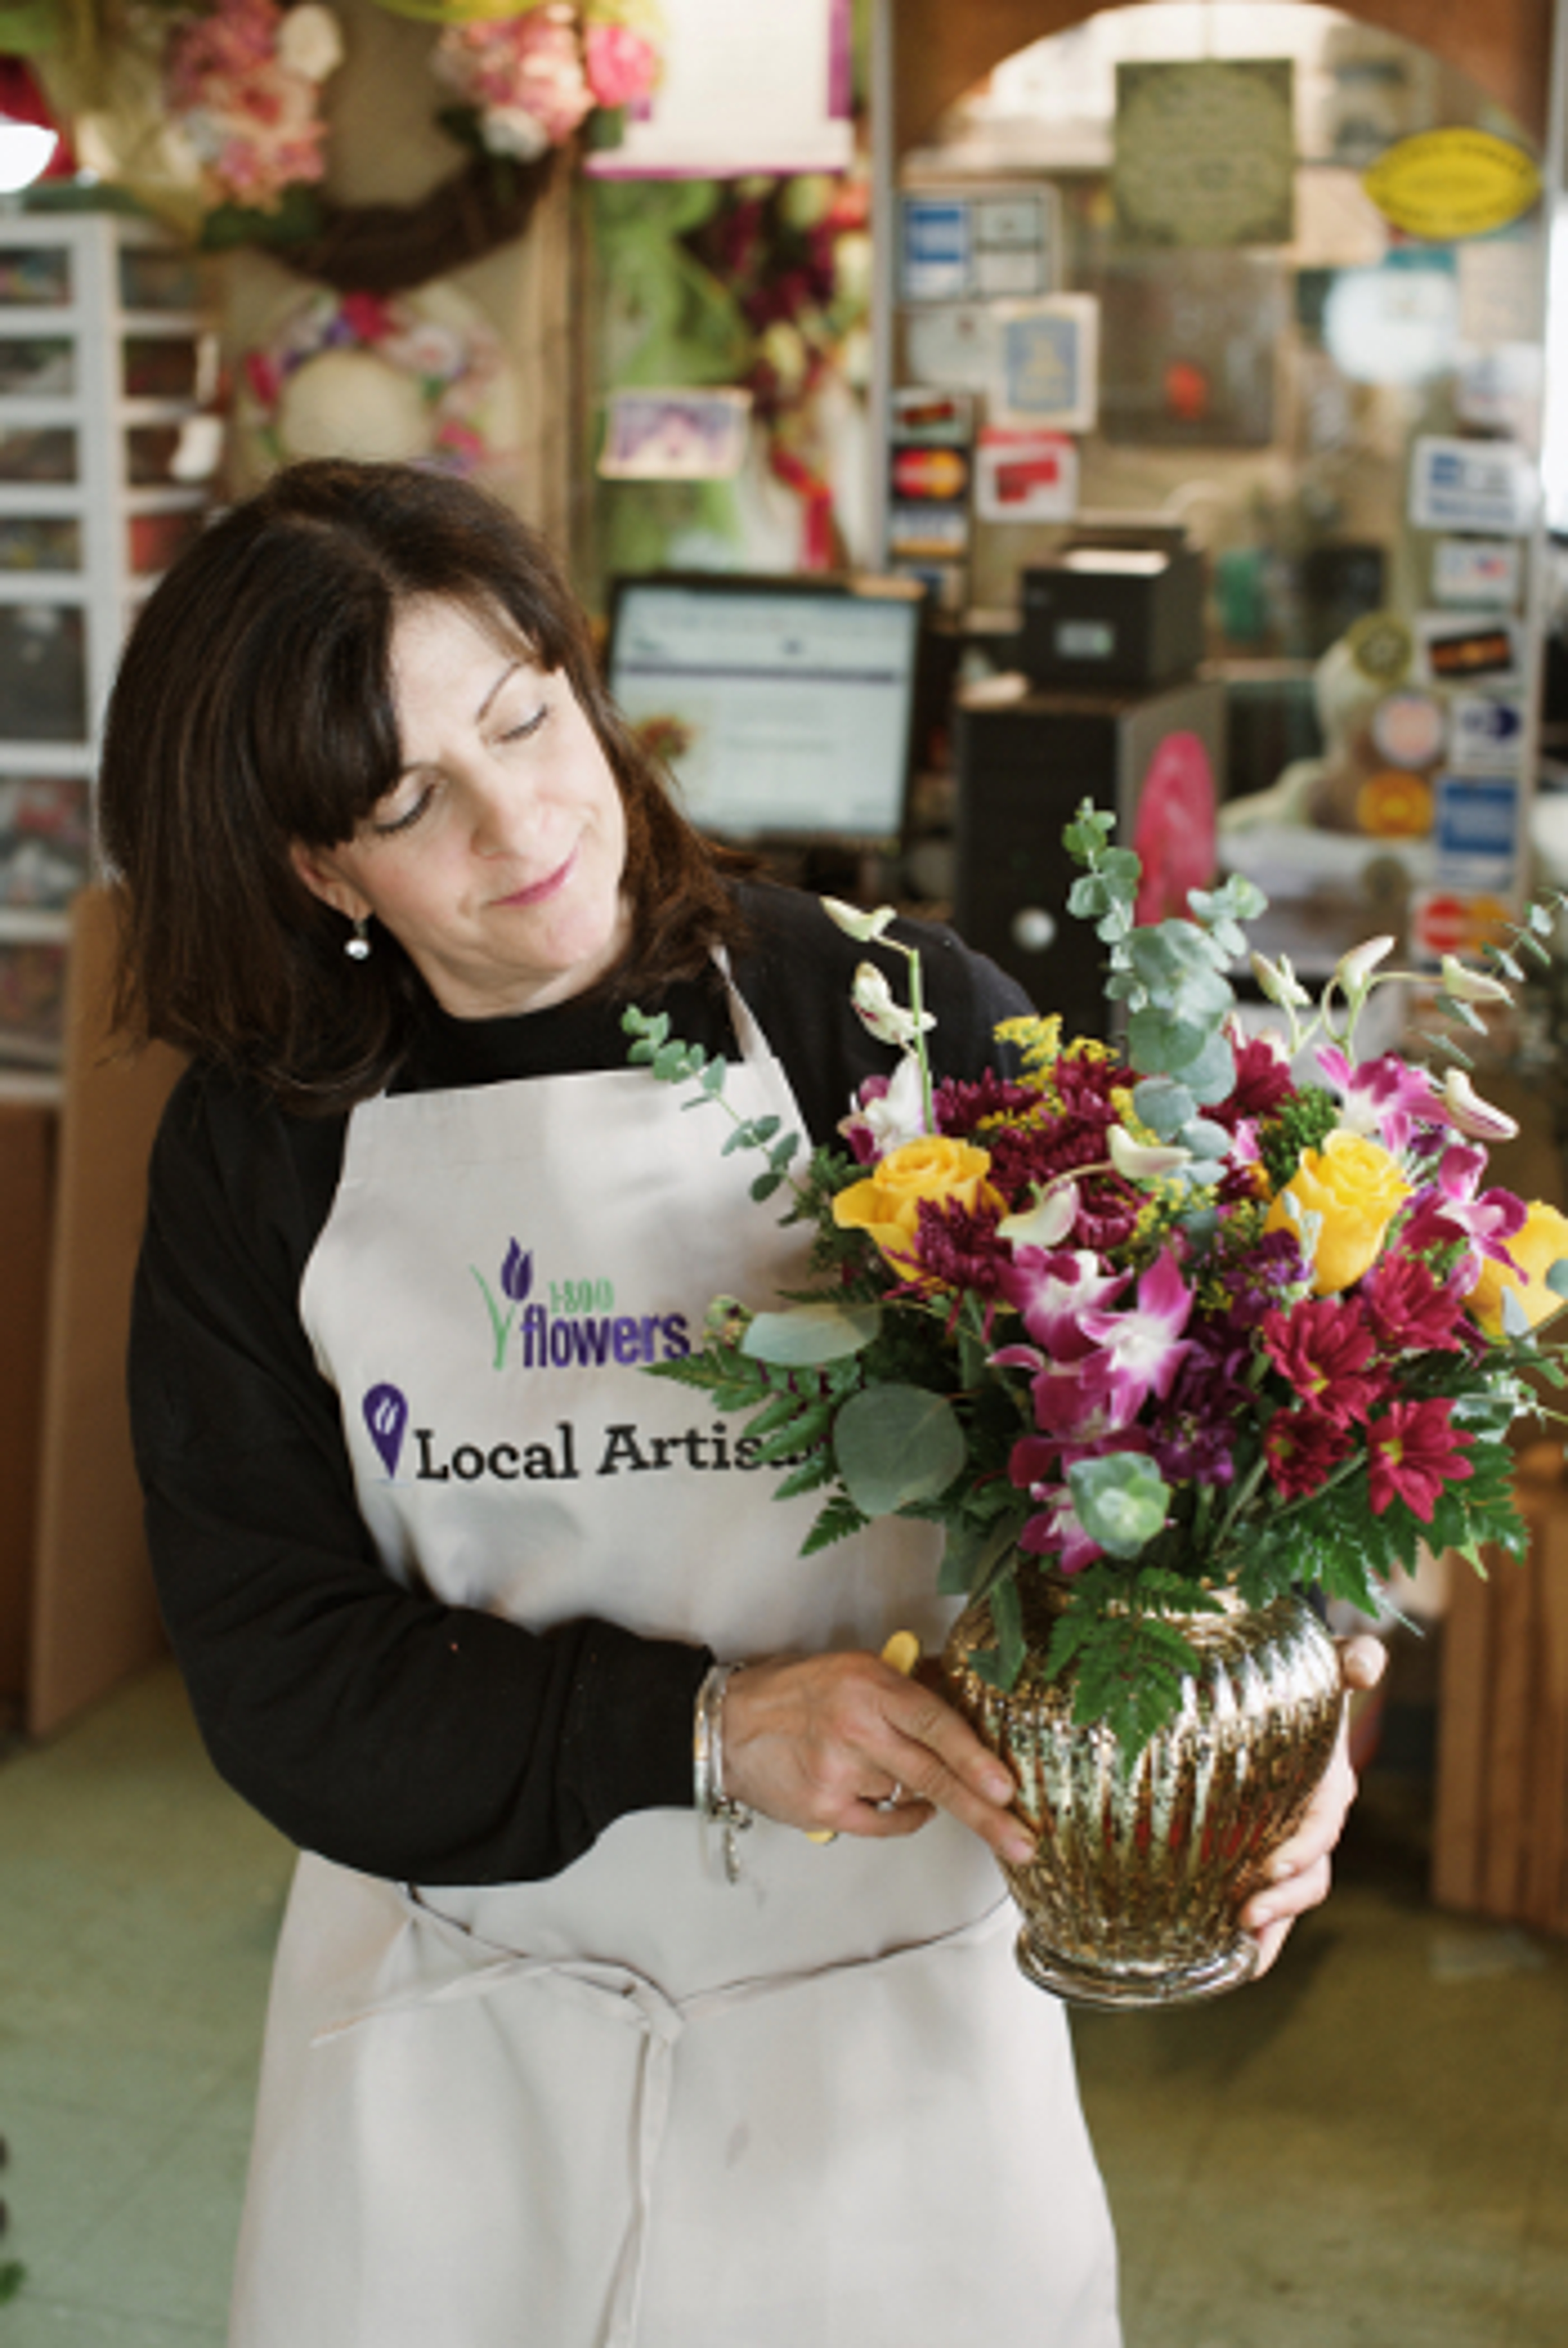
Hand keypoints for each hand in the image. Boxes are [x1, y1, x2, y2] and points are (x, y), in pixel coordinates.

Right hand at [720, 1649, 1036, 1866]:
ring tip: (890, 1766)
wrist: (727, 1726)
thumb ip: (907, 1687)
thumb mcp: (854, 1669)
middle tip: (1021, 1840)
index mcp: (868, 1685)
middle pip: (933, 1775)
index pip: (934, 1722)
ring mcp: (838, 1773)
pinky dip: (902, 1815)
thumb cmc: (792, 1693)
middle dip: (984, 1813)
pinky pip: (885, 1823)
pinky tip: (899, 1801)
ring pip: (908, 1795)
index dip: (974, 1757)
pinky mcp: (824, 1808)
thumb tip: (964, 1698)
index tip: (1005, 1786)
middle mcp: (855, 1728)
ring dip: (920, 1790)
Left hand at [1239, 1632, 1386, 1977]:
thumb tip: (1367, 1664)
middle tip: (1246, 1913)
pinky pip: (1268, 1902)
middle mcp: (1313, 1821)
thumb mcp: (1327, 1664)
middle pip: (1309, 1873)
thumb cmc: (1299, 1679)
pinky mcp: (1260, 1853)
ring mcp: (1288, 1842)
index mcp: (1329, 1785)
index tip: (1274, 1866)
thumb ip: (1352, 1661)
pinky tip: (1233, 1960)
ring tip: (1239, 1941)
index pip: (1322, 1826)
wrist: (1269, 1689)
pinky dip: (1259, 1935)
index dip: (1303, 1849)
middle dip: (1282, 1899)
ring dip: (1271, 1923)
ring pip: (1291, 1895)